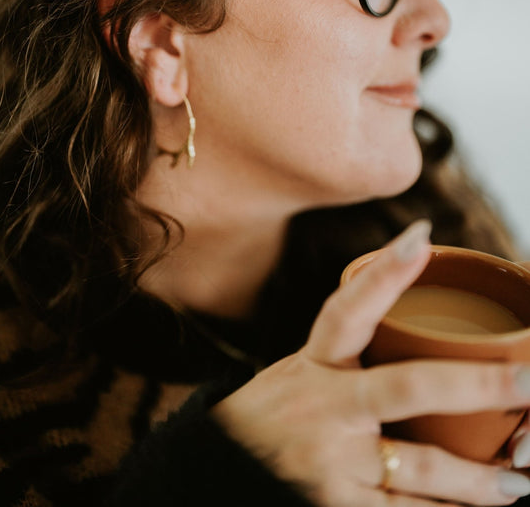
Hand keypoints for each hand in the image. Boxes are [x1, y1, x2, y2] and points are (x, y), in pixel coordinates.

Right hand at [213, 221, 529, 505]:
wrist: (217, 470)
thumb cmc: (278, 415)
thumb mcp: (302, 374)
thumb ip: (351, 359)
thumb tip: (417, 327)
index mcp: (314, 363)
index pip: (347, 309)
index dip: (385, 273)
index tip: (422, 236)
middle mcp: (323, 406)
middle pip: (406, 386)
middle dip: (475, 384)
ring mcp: (330, 463)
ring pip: (420, 467)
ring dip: (479, 479)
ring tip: (521, 478)